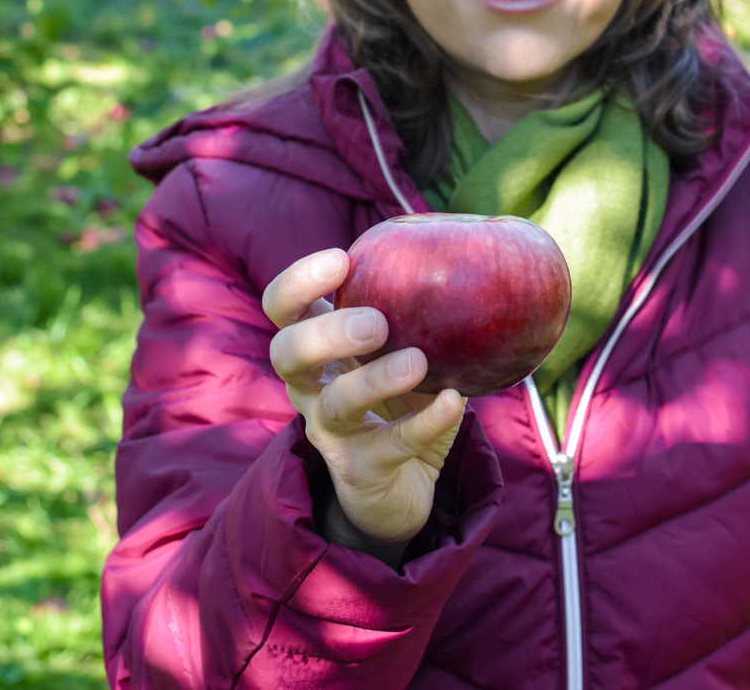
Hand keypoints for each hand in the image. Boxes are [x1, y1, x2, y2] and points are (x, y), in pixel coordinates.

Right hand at [263, 248, 465, 549]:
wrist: (399, 490)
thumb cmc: (399, 402)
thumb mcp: (402, 351)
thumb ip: (417, 315)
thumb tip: (468, 262)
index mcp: (315, 348)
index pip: (282, 307)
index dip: (299, 281)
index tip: (342, 259)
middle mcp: (310, 388)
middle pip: (287, 354)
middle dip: (326, 332)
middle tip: (377, 322)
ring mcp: (330, 432)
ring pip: (334, 403)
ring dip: (374, 379)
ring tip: (417, 361)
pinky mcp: (361, 470)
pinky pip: (388, 445)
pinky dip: (423, 422)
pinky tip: (453, 402)